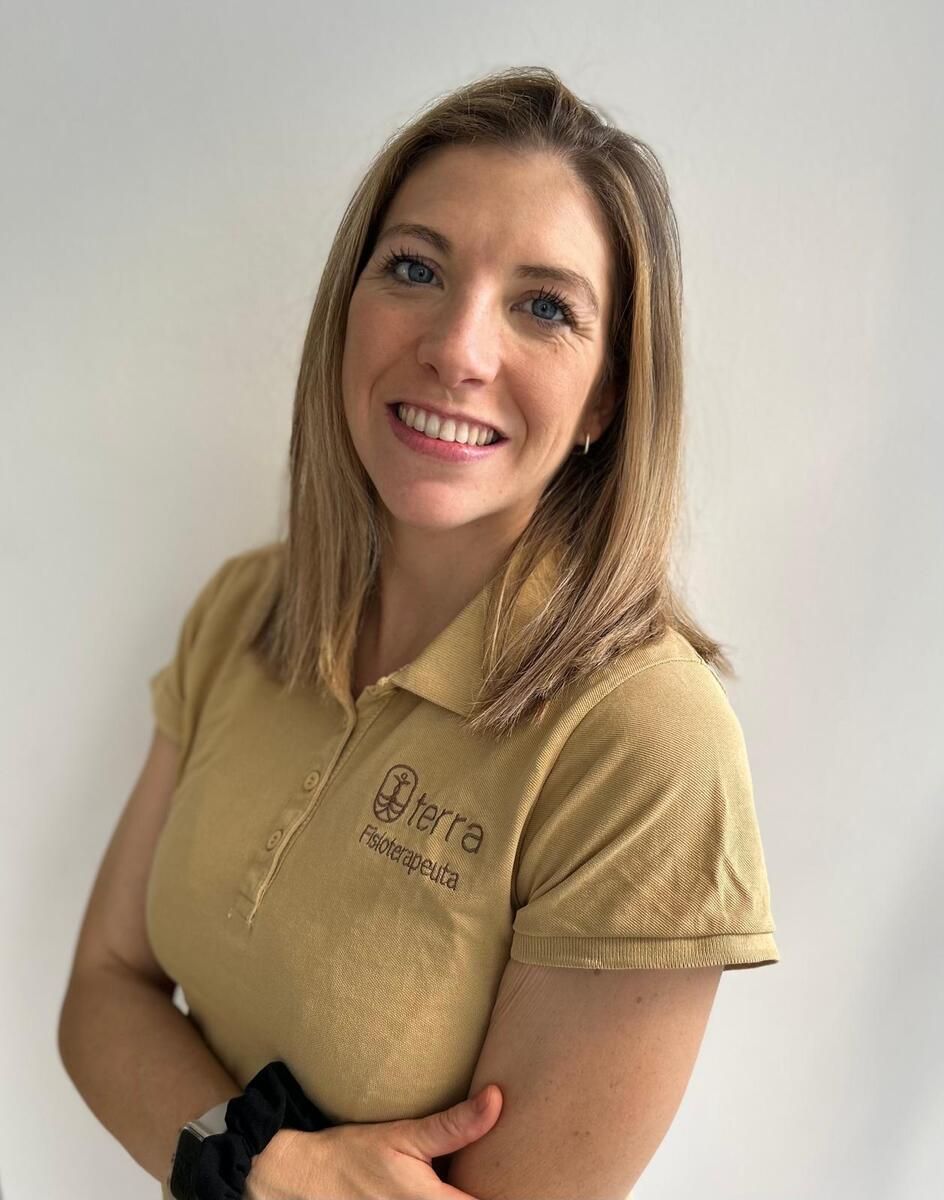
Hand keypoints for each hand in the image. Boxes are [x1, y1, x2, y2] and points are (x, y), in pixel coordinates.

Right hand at [244, 1083, 502, 1198]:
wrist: (302, 1180)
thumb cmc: (355, 1155)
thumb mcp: (406, 1135)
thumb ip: (455, 1124)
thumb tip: (498, 1099)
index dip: (513, 1194)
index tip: (540, 1184)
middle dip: (487, 1195)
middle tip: (515, 1180)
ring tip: (476, 1184)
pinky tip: (451, 1192)